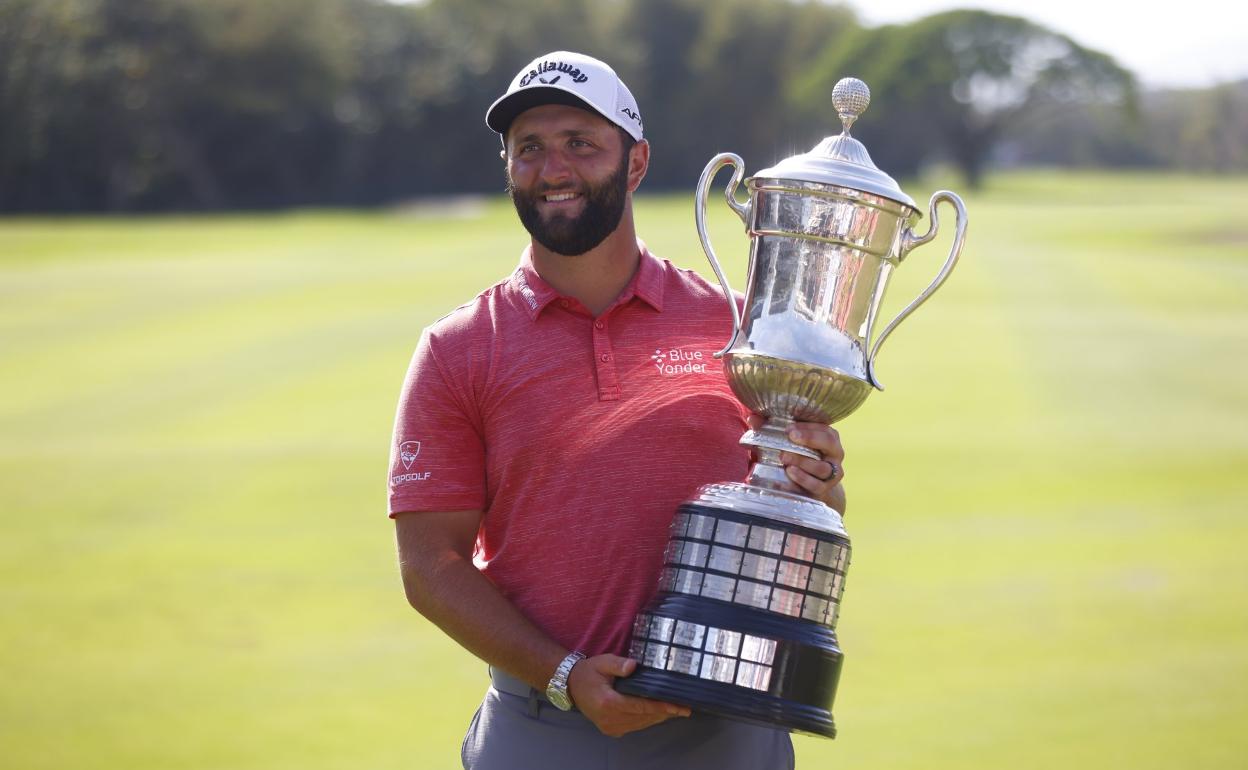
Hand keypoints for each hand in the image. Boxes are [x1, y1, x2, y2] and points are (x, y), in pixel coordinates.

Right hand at [566, 654, 689, 736]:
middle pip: (644, 718)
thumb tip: (634, 665)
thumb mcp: (602, 662)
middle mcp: (610, 719)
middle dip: (665, 713)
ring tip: (675, 710)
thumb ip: (619, 664)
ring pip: (641, 725)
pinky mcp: (611, 730)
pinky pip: (634, 727)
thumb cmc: (589, 671)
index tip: (680, 707)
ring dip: (658, 718)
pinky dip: (646, 721)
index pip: (642, 707)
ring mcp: (610, 727)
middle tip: (684, 708)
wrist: (571, 686)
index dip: (663, 707)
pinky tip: (657, 714)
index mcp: (609, 702)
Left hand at [746, 414, 846, 512]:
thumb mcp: (787, 439)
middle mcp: (835, 454)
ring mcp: (832, 473)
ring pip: (822, 467)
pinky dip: (802, 479)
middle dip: (810, 439)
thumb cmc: (797, 454)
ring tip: (784, 457)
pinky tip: (790, 473)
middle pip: (830, 444)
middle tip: (790, 438)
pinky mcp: (824, 489)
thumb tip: (752, 418)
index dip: (807, 428)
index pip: (824, 428)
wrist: (807, 483)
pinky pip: (817, 485)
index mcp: (829, 437)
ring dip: (803, 462)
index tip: (789, 428)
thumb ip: (770, 427)